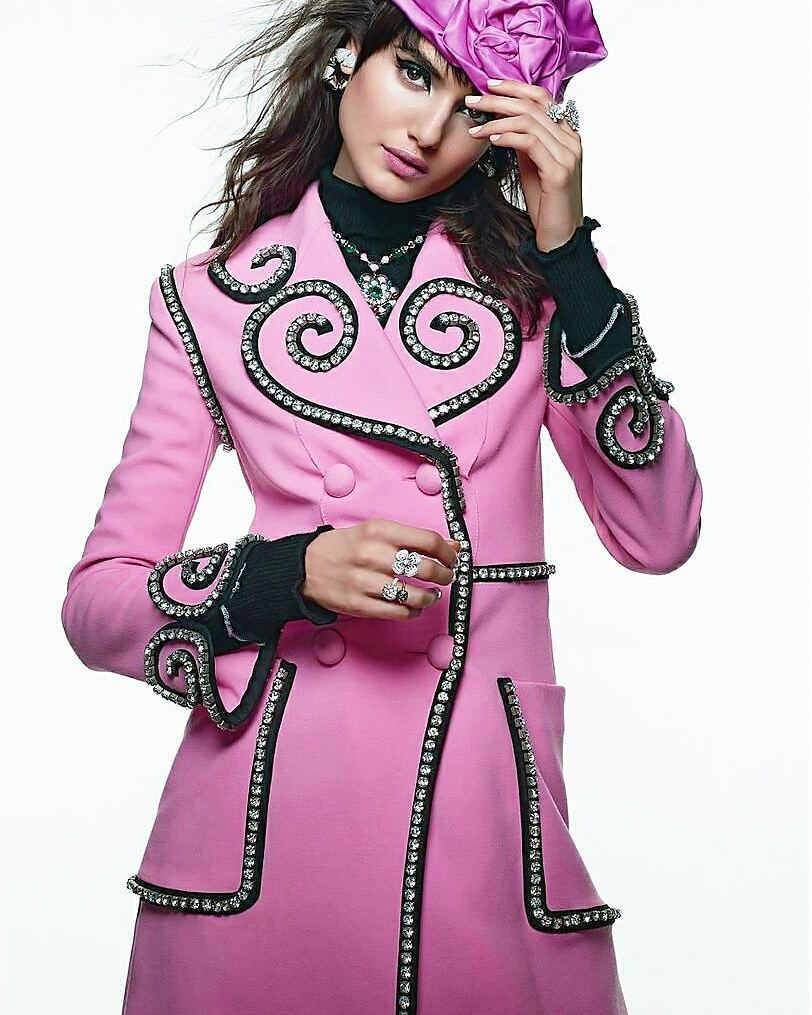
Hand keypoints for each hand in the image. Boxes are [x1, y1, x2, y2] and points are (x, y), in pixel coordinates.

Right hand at [300, 519, 460, 619]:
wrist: (304, 566)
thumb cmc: (345, 547)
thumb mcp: (376, 532)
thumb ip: (413, 538)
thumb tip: (453, 546)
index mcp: (379, 530)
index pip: (428, 540)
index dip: (448, 552)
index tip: (453, 558)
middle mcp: (372, 555)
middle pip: (426, 568)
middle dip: (444, 575)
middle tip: (446, 577)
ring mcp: (365, 581)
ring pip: (414, 594)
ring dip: (430, 597)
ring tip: (430, 595)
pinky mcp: (358, 604)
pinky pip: (397, 612)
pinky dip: (412, 612)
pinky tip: (413, 607)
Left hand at [465, 79, 583, 251]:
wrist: (560, 237)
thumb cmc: (546, 205)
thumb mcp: (532, 167)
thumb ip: (525, 142)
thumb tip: (502, 122)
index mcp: (567, 135)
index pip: (542, 98)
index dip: (515, 88)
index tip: (488, 86)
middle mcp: (571, 139)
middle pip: (532, 105)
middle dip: (498, 100)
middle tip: (472, 100)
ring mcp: (568, 154)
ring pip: (529, 121)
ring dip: (496, 120)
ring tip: (474, 126)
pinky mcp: (559, 171)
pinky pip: (529, 143)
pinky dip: (507, 137)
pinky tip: (490, 140)